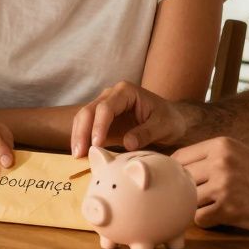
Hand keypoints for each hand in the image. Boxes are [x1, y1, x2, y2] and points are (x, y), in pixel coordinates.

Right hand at [70, 81, 187, 156]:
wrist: (171, 120)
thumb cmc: (169, 120)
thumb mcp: (163, 126)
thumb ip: (146, 133)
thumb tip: (127, 143)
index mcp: (126, 91)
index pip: (106, 107)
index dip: (99, 125)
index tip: (97, 144)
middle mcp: (111, 96)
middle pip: (89, 111)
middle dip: (82, 132)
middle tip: (79, 153)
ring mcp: (105, 107)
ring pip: (83, 118)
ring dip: (78, 136)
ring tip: (77, 156)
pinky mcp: (103, 121)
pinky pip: (87, 128)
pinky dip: (82, 140)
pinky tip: (80, 155)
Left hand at [173, 137, 248, 231]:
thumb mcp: (238, 153)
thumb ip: (211, 157)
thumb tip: (176, 168)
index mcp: (220, 145)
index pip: (178, 158)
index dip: (173, 173)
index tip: (176, 183)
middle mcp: (219, 162)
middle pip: (180, 179)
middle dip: (183, 191)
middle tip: (192, 198)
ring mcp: (223, 186)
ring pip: (187, 199)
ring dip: (194, 207)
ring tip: (208, 207)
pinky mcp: (229, 209)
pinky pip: (199, 218)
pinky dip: (204, 221)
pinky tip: (217, 217)